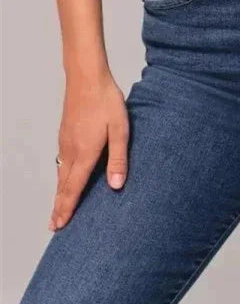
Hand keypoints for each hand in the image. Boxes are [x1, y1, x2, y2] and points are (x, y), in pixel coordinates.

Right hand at [50, 72, 128, 230]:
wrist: (87, 78)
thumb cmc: (107, 102)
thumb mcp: (120, 130)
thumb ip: (119, 159)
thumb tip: (116, 186)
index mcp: (85, 152)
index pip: (74, 187)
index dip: (68, 207)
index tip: (60, 225)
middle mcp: (71, 150)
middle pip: (62, 184)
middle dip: (58, 206)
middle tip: (54, 226)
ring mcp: (65, 141)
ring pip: (60, 174)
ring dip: (58, 193)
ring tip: (57, 208)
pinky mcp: (65, 133)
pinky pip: (61, 162)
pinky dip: (60, 177)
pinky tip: (64, 179)